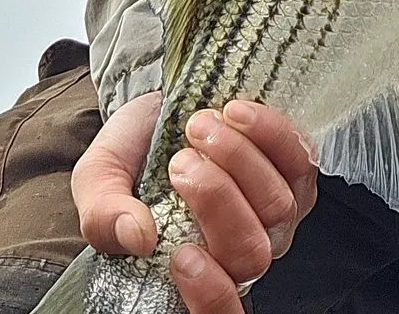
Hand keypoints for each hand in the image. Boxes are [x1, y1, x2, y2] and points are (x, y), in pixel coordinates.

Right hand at [72, 91, 317, 312]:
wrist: (159, 106)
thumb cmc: (131, 155)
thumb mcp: (99, 181)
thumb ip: (104, 214)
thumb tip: (137, 236)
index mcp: (192, 269)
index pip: (220, 312)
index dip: (210, 297)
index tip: (182, 257)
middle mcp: (240, 249)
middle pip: (249, 253)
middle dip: (215, 201)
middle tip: (179, 163)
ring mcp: (274, 210)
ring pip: (277, 205)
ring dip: (239, 160)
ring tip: (199, 126)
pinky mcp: (294, 167)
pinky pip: (299, 160)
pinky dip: (269, 133)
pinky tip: (235, 113)